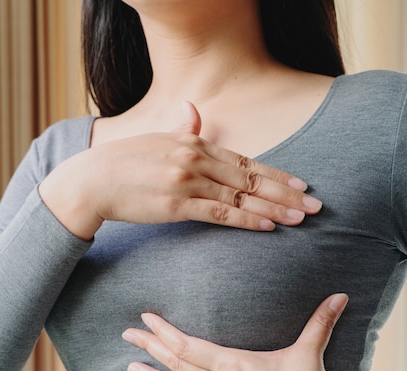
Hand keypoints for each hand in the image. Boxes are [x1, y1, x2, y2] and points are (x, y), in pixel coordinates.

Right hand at [39, 102, 321, 239]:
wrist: (92, 180)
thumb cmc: (123, 161)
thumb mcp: (155, 138)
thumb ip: (181, 126)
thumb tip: (193, 109)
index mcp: (193, 141)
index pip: (245, 160)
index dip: (276, 173)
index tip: (301, 184)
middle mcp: (195, 158)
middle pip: (251, 178)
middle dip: (286, 193)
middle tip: (315, 205)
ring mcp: (187, 181)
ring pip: (241, 197)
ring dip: (274, 209)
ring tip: (300, 218)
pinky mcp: (177, 205)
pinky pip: (220, 214)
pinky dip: (247, 220)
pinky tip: (268, 226)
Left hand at [122, 294, 349, 370]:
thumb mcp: (310, 353)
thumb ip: (320, 322)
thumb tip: (338, 295)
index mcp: (234, 366)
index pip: (188, 346)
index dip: (164, 332)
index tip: (146, 319)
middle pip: (177, 364)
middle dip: (151, 347)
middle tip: (127, 334)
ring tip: (131, 368)